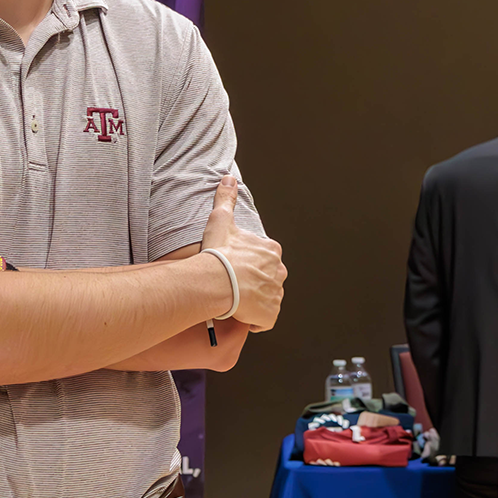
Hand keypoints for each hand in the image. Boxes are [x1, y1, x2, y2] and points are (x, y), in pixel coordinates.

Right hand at [200, 176, 286, 331]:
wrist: (218, 281)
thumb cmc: (219, 253)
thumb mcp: (221, 220)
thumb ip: (226, 199)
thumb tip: (229, 177)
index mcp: (271, 251)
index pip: (263, 259)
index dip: (247, 265)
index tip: (233, 267)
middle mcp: (279, 272)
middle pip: (267, 279)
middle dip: (253, 284)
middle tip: (233, 286)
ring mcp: (276, 294)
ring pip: (266, 299)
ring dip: (253, 302)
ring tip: (235, 300)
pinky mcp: (271, 315)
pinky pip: (264, 320)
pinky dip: (254, 320)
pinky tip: (240, 314)